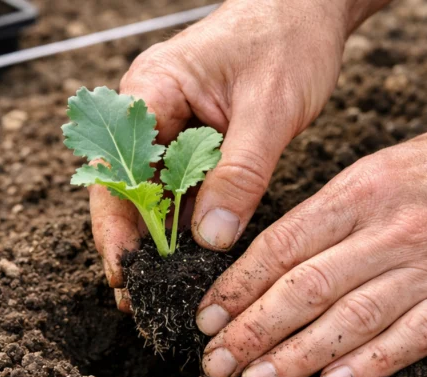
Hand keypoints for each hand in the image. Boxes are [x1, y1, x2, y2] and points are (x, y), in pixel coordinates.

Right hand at [91, 0, 386, 309]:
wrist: (309, 7)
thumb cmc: (288, 39)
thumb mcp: (270, 110)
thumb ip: (240, 174)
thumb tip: (210, 241)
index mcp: (152, 89)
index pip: (119, 168)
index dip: (117, 225)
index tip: (126, 272)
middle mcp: (149, 108)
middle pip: (124, 185)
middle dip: (128, 242)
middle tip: (133, 298)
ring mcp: (168, 124)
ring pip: (149, 190)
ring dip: (153, 238)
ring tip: (152, 292)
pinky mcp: (191, 137)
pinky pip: (178, 186)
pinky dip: (181, 222)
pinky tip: (183, 261)